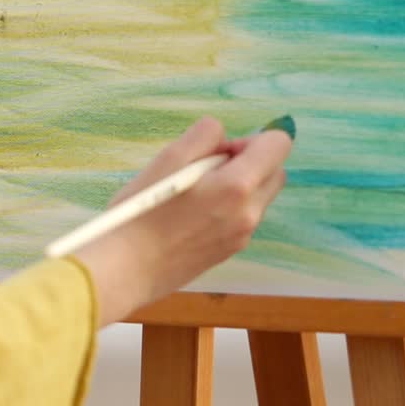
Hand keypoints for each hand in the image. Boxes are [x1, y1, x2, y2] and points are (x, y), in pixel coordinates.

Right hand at [73, 117, 291, 325]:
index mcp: (237, 186)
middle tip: (206, 170)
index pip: (278, 145)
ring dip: (239, 187)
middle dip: (250, 162)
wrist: (126, 270)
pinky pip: (244, 218)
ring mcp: (242, 236)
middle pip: (275, 172)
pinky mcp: (230, 252)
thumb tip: (225, 141)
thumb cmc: (141, 212)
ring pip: (259, 197)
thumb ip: (204, 136)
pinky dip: (229, 209)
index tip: (218, 152)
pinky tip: (192, 218)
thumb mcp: (168, 158)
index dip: (250, 139)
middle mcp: (249, 212)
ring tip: (196, 195)